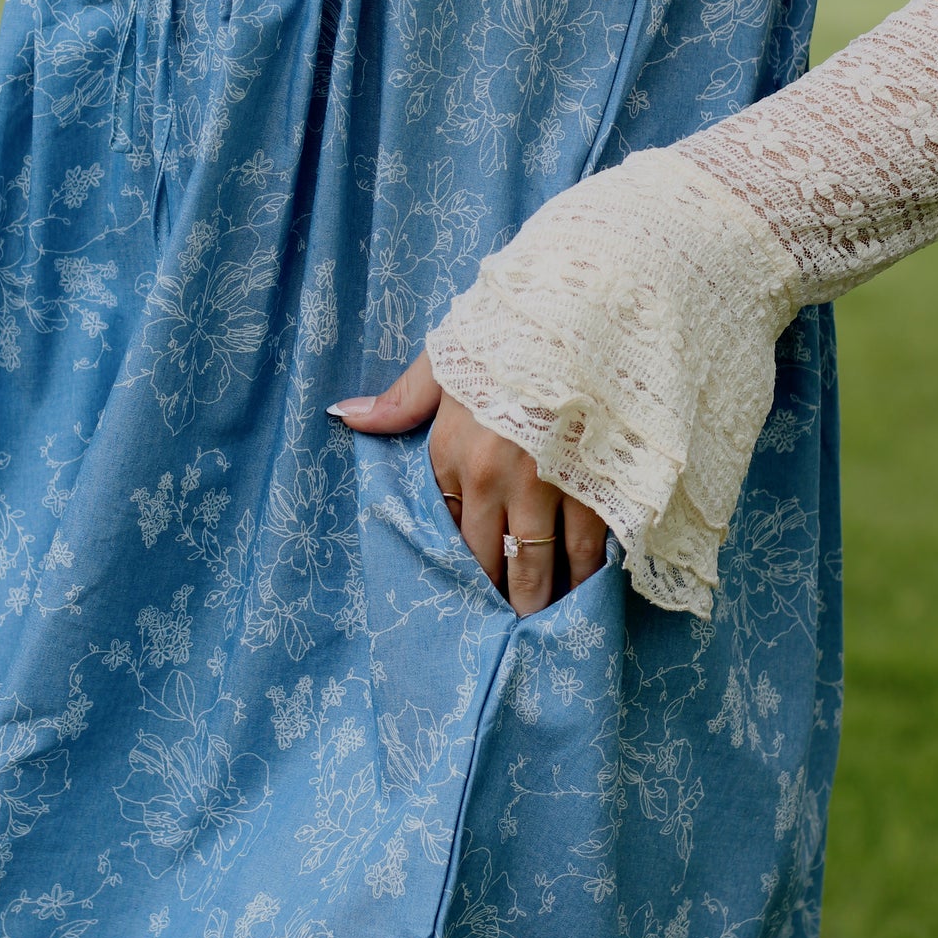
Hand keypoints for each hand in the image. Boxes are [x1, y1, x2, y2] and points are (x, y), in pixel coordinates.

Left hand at [329, 350, 607, 613]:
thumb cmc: (512, 330)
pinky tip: (586, 594)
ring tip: (538, 625)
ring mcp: (545, 489)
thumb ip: (401, 399)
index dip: (462, 560)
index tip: (468, 587)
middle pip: (490, 558)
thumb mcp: (447, 357)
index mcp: (451, 452)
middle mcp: (491, 481)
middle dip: (496, 595)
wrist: (584, 311)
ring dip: (536, 599)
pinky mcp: (594, 489)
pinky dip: (585, 577)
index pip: (449, 527)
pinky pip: (587, 550)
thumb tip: (344, 414)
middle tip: (503, 626)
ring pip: (537, 565)